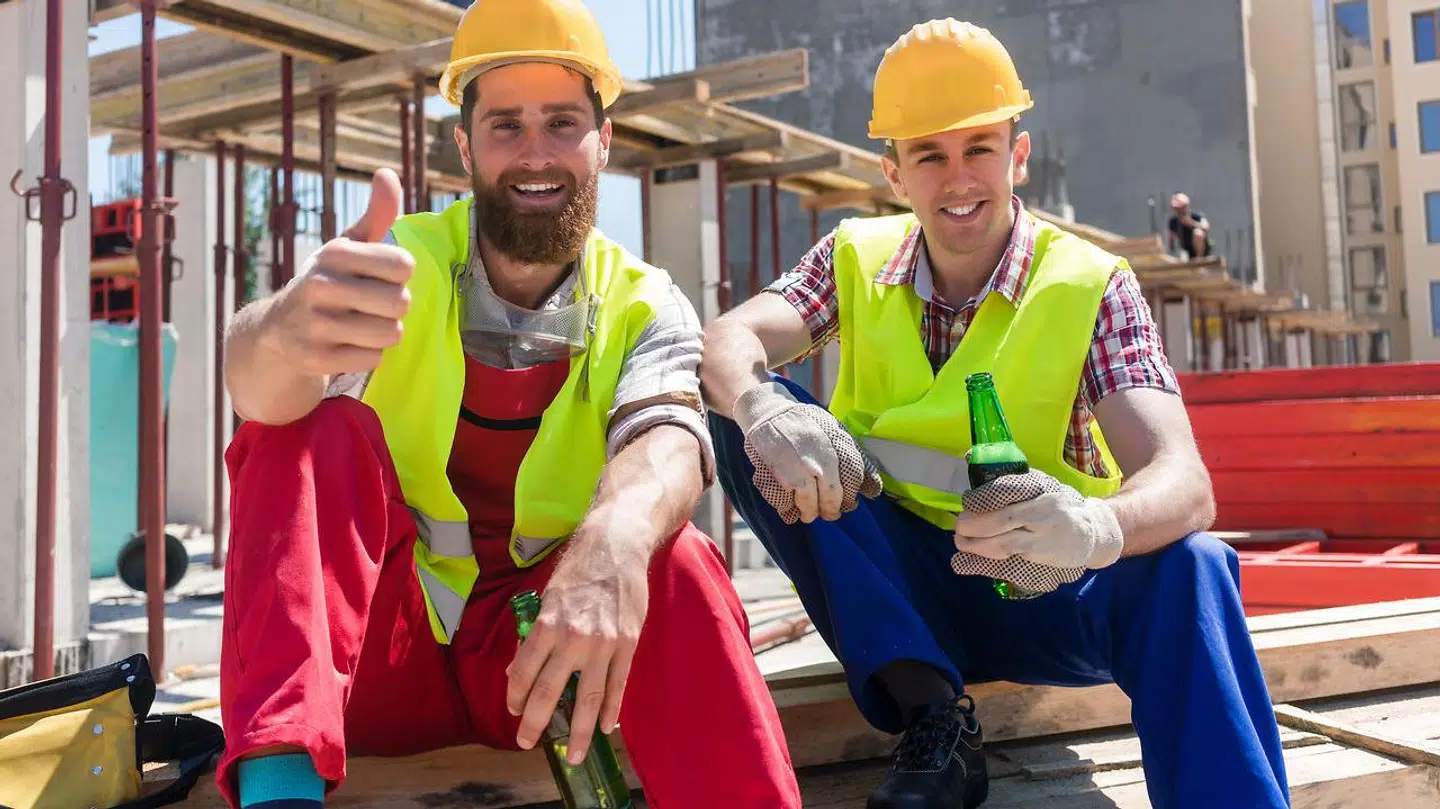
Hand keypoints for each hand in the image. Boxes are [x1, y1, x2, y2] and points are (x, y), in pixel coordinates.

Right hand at [257, 168, 412, 376]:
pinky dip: (367, 356)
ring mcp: (315, 325)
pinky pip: (373, 360)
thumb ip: (375, 215)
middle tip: (373, 305)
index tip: (382, 275)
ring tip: (363, 324)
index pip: (403, 265)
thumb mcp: (346, 248)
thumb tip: (387, 174)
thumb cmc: (327, 283)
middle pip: (400, 302)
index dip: (399, 274)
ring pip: (390, 333)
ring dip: (384, 332)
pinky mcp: (315, 359)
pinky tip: (347, 345)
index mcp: (333, 254)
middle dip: (394, 307)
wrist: (275, 331)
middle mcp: (320, 286)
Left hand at [506, 534, 647, 763]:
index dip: (515, 697)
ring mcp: (603, 644)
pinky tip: (605, 728)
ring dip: (578, 731)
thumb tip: (517, 669)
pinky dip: (611, 710)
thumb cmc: (578, 570)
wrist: (617, 547)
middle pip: (549, 693)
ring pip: (587, 698)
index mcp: (546, 626)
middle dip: (535, 723)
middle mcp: (572, 639)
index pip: (523, 673)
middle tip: (527, 742)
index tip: (513, 710)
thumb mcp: (546, 598)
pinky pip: (618, 685)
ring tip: (572, 754)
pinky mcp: (627, 644)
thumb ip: (534, 636)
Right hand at [733, 381, 881, 522]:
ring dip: (809, 513)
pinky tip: (790, 508)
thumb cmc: (805, 424)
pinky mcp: (774, 475)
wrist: (769, 413)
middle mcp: (817, 460)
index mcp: (835, 447)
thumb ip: (853, 458)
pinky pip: (784, 502)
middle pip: (830, 498)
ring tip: (808, 514)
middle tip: (829, 514)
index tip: (847, 504)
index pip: (851, 482)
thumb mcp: (834, 431)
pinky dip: (787, 508)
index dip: (849, 498)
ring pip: (807, 504)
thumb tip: (874, 490)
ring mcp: (795, 469)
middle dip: (830, 510)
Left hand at [953, 470, 1123, 569]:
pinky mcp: (1043, 555)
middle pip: (1004, 518)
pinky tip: (971, 560)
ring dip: (977, 544)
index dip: (984, 496)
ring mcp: (1045, 536)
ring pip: (1006, 542)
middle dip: (975, 524)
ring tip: (961, 542)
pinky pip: (1011, 558)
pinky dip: (988, 558)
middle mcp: (1044, 510)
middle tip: (959, 526)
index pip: (1009, 489)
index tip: (968, 501)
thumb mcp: (1042, 485)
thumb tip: (971, 461)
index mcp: (1042, 487)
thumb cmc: (1059, 505)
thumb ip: (1013, 482)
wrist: (1094, 531)